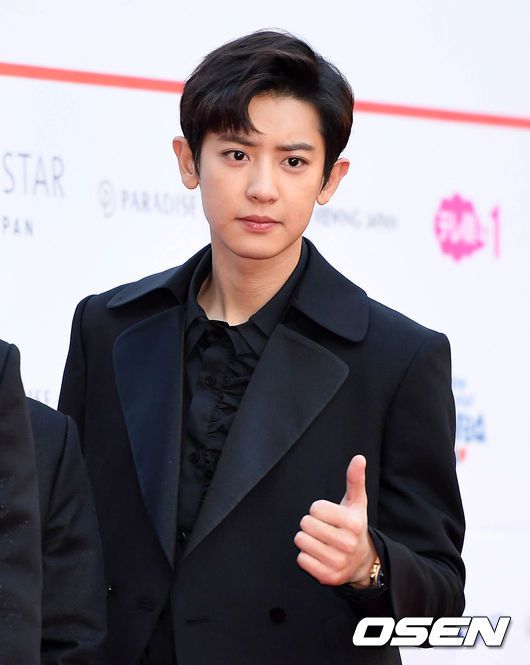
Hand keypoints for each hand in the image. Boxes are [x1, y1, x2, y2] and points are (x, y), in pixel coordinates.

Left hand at [294, 455, 377, 586]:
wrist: (362, 562)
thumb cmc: (353, 527)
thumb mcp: (356, 503)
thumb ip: (355, 480)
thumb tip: (359, 458)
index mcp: (353, 523)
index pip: (315, 508)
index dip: (319, 510)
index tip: (330, 517)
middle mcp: (348, 544)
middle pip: (305, 524)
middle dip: (311, 525)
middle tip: (324, 530)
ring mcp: (338, 562)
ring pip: (301, 541)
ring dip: (307, 540)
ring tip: (321, 542)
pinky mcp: (328, 577)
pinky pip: (301, 559)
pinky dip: (306, 557)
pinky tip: (319, 555)